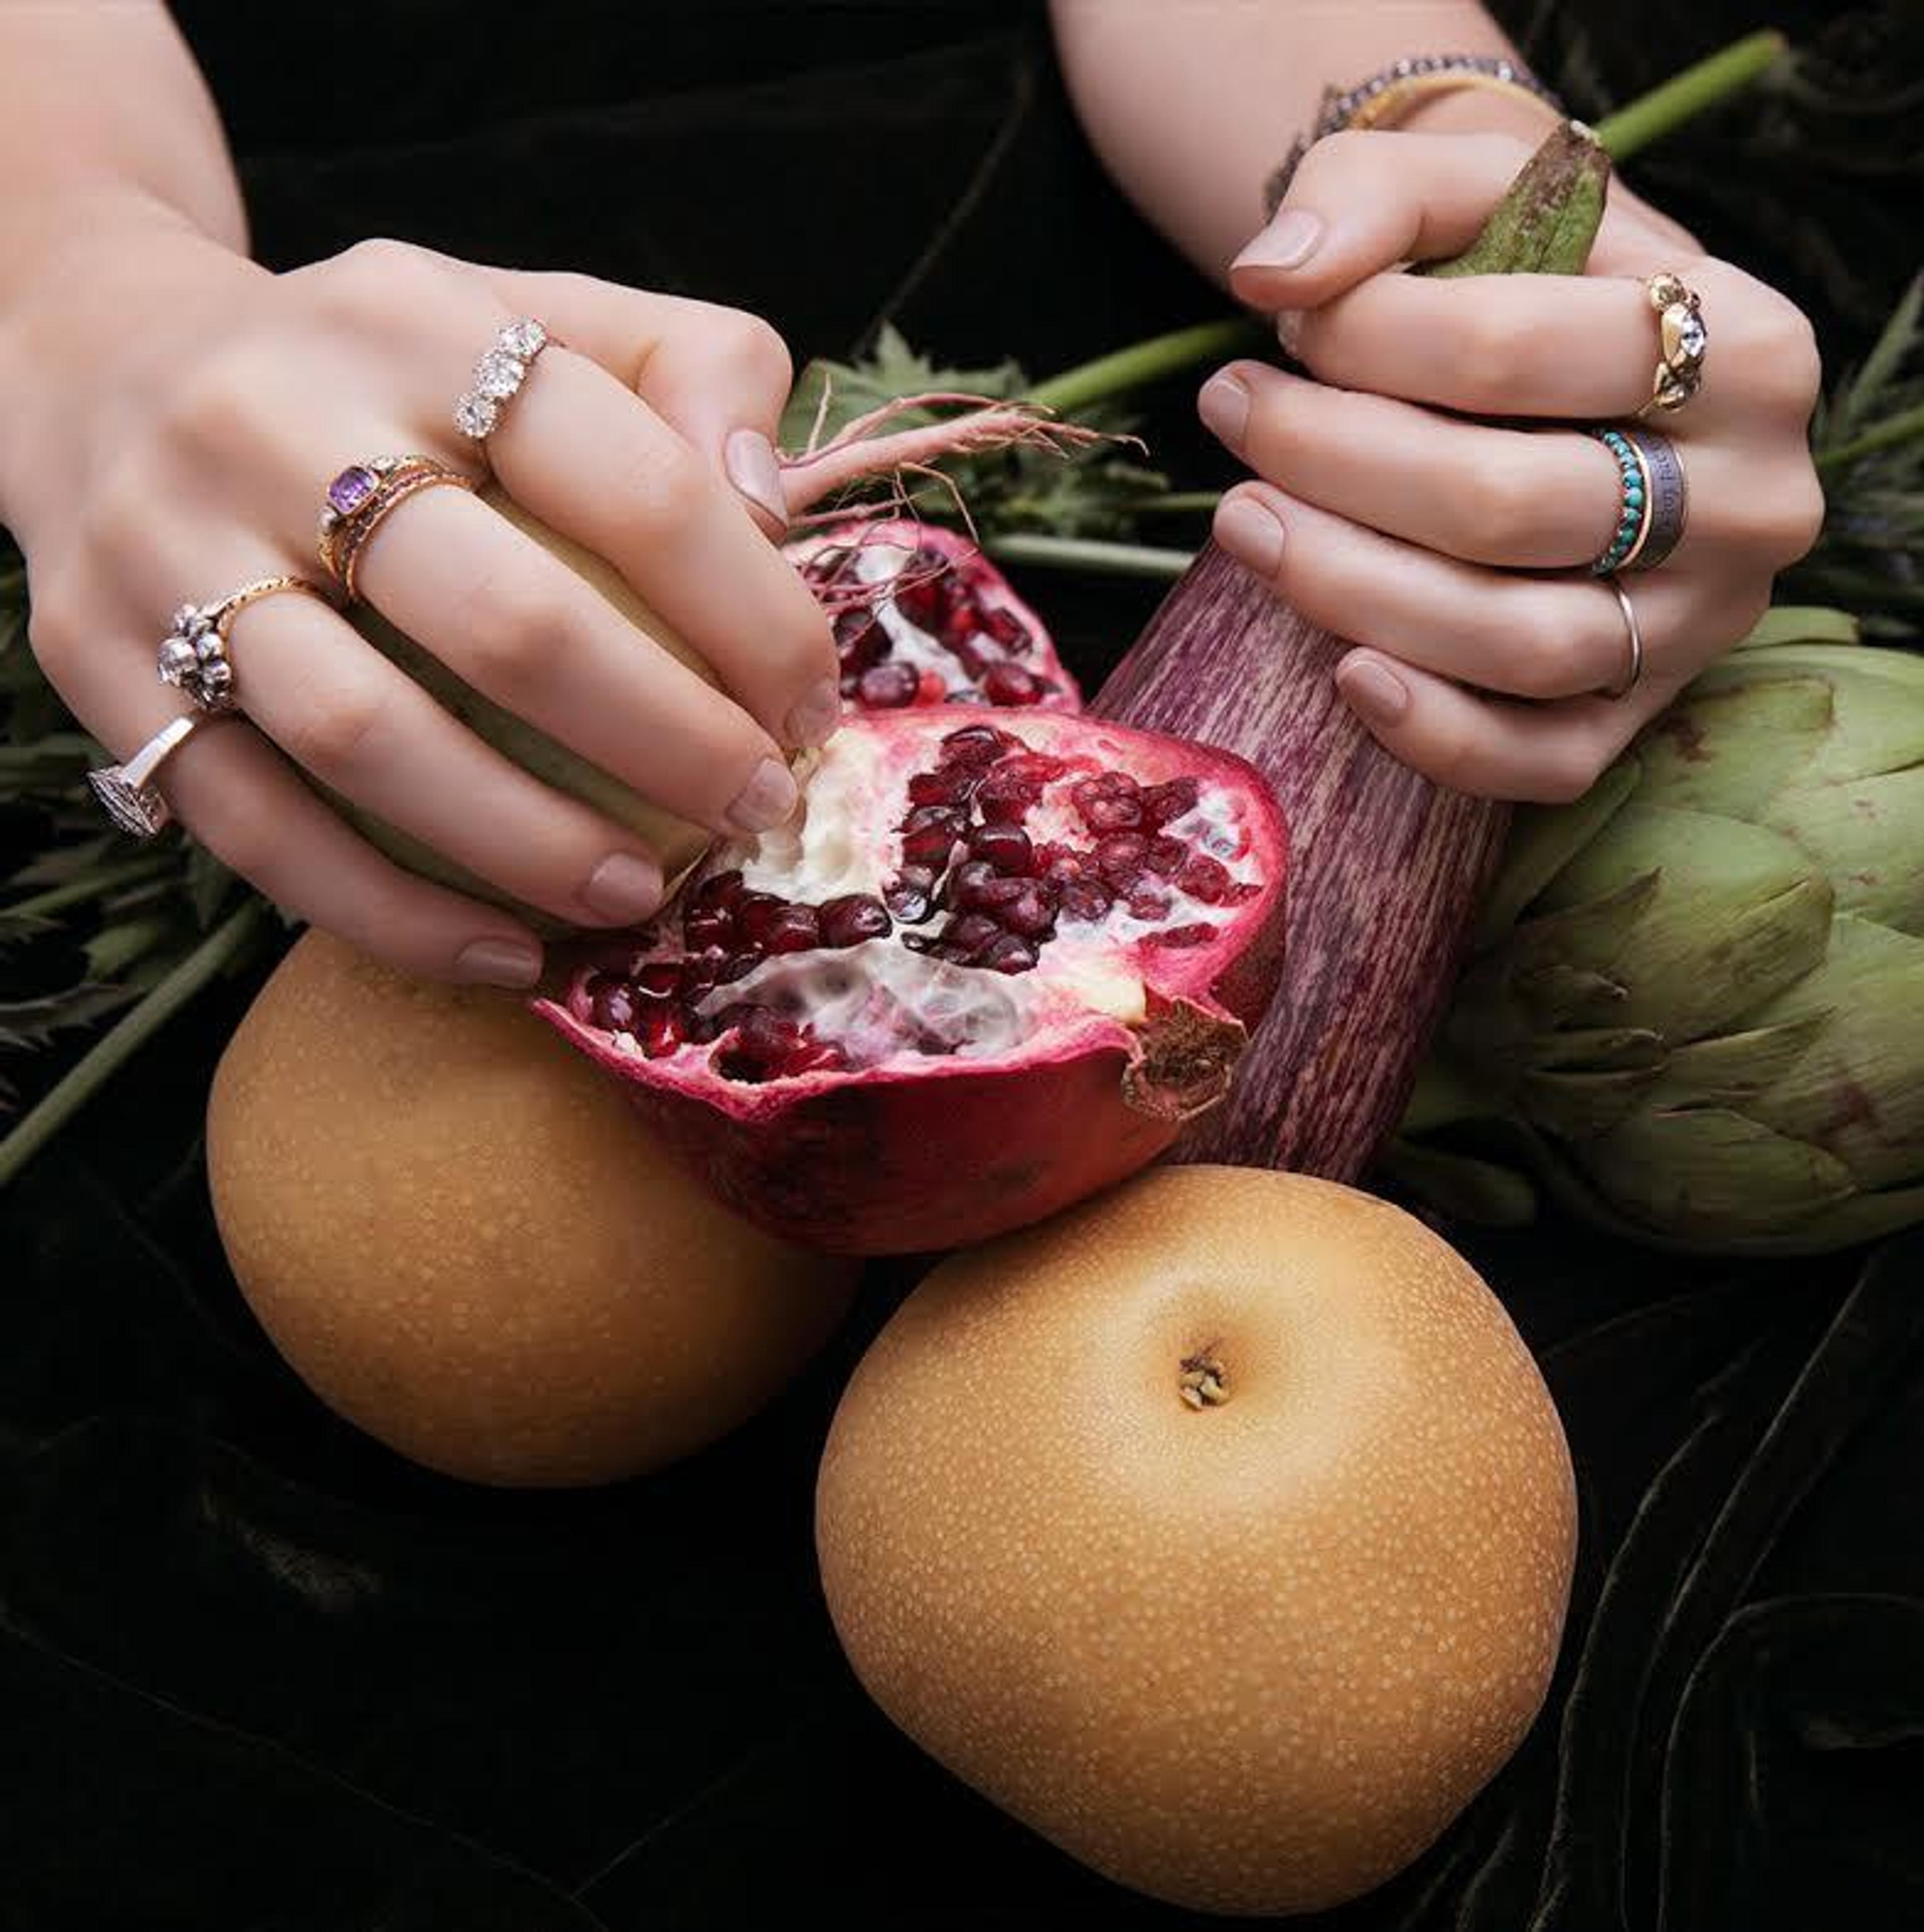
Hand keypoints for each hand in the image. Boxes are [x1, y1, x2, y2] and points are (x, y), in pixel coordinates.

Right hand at [4, 226, 837, 983]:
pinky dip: (393, 913)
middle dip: (666, 742)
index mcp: (420, 326)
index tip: (810, 708)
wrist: (102, 365)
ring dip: (527, 843)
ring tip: (638, 894)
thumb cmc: (384, 375)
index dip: (755, 618)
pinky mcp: (102, 668)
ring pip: (367, 737)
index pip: (636, 484)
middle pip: (507, 622)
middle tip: (752, 810)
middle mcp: (274, 426)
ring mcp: (171, 554)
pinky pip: (259, 827)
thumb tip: (771, 499)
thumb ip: (688, 368)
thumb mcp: (535, 318)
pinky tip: (508, 953)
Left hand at [1197, 128, 1824, 802]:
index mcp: (1749, 347)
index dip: (1366, 343)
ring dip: (1351, 590)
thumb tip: (1271, 277)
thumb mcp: (1467, 187)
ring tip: (1243, 522)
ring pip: (1520, 641)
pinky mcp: (1644, 713)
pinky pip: (1542, 760)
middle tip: (1235, 415)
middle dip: (1336, 463)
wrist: (1587, 360)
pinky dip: (1437, 733)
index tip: (1281, 327)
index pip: (1517, 355)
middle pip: (1507, 505)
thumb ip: (1371, 195)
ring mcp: (1704, 622)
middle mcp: (1753, 498)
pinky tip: (1345, 672)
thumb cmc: (1522, 275)